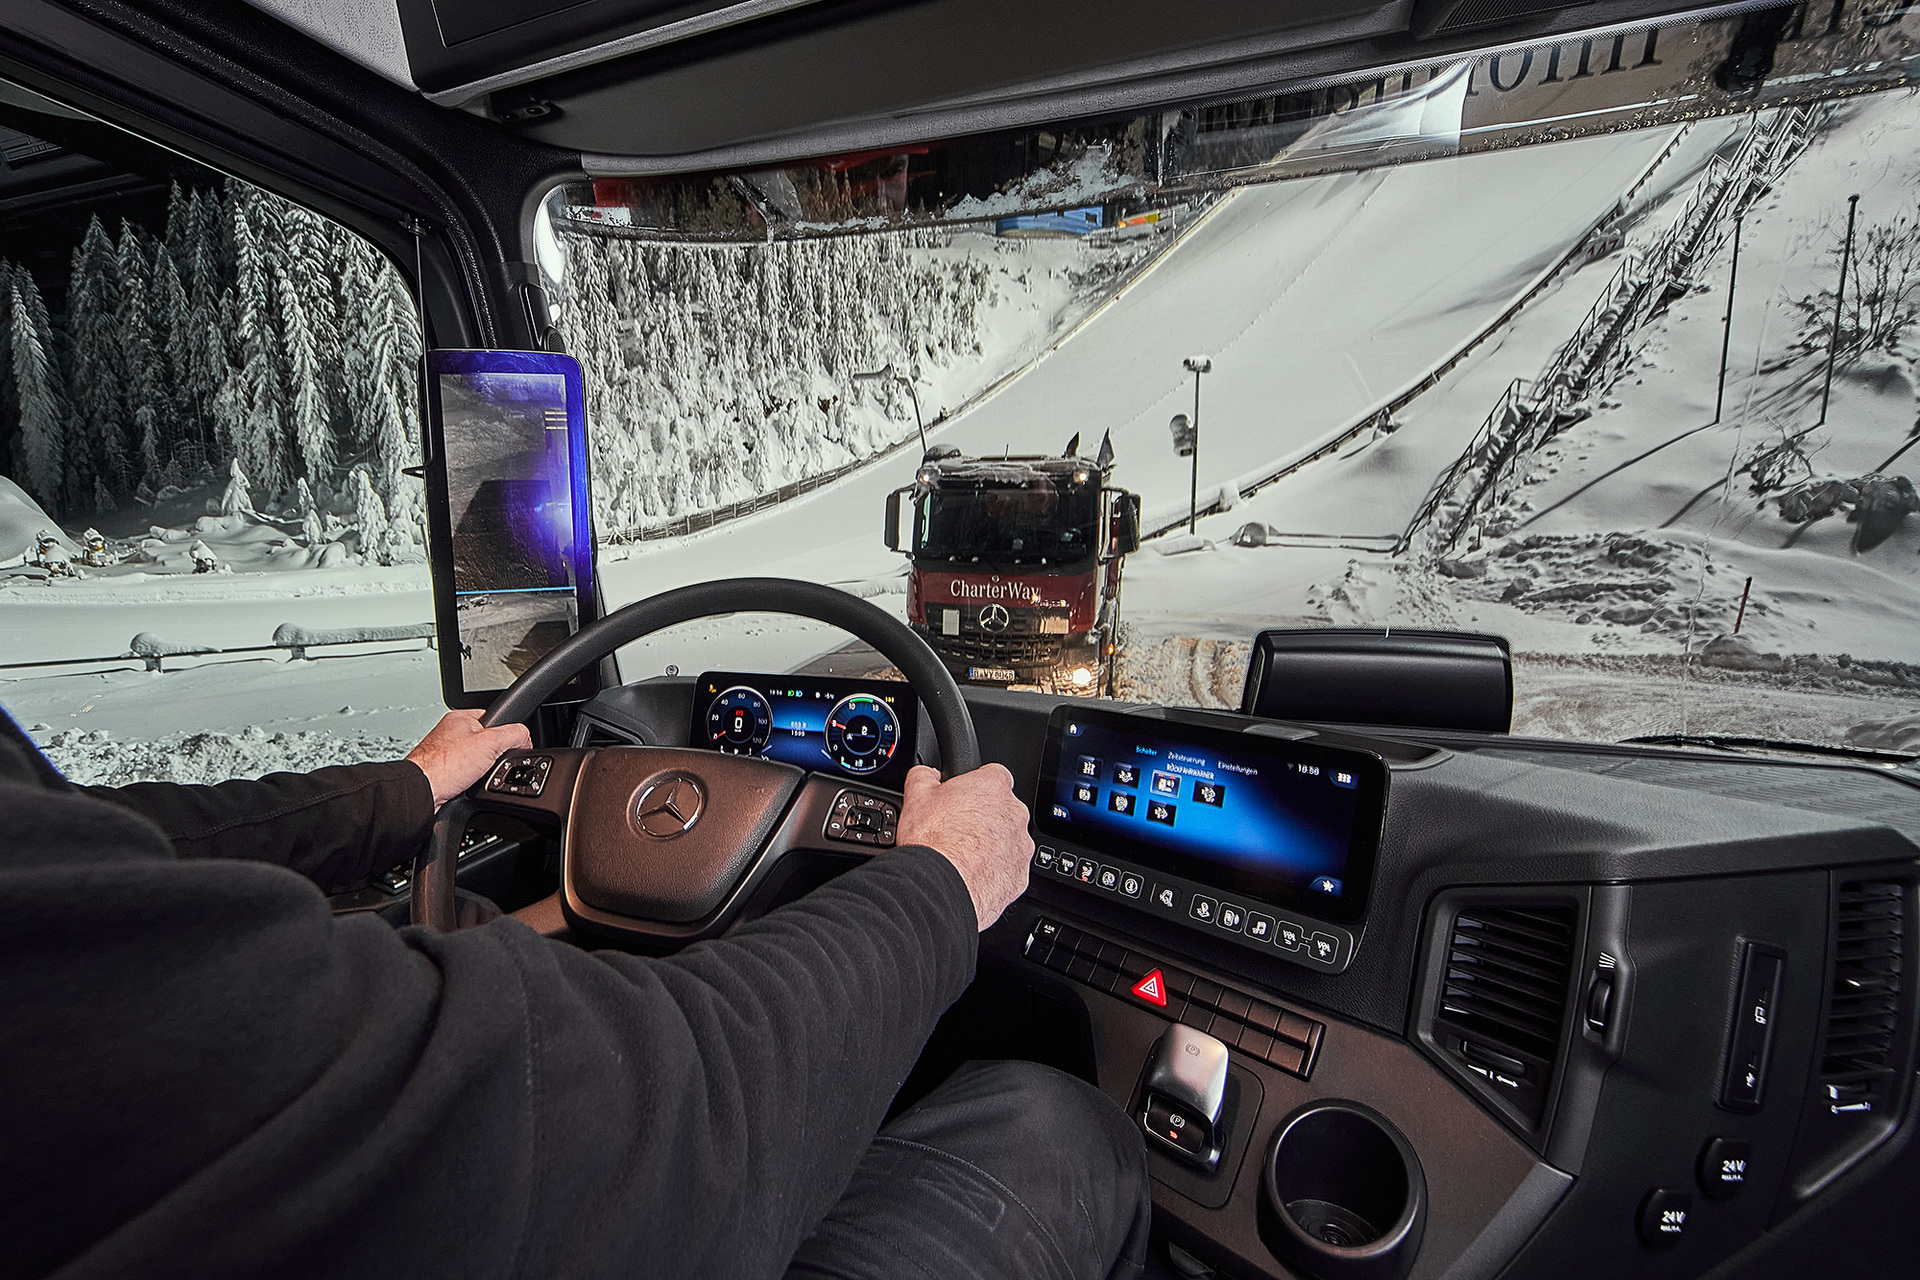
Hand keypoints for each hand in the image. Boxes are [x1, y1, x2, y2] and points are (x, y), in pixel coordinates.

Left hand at [405, 710, 531, 808]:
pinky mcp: (443, 771)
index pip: (495, 720)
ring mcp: (445, 752)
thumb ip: (514, 734)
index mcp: (460, 717)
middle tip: (489, 765)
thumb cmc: (444, 765)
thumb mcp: (491, 743)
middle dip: (493, 756)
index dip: (506, 734)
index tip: (508, 747)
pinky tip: (467, 784)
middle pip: (487, 742)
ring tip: (475, 777)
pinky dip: (470, 781)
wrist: (422, 791)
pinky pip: (467, 774)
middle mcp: (450, 732)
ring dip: (480, 771)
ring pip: (477, 761)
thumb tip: (526, 738)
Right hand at [897, 763, 1032, 930]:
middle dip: (984, 818)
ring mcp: (1020, 846)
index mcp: (993, 788)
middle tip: (958, 830)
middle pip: (1002, 810)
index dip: (976, 786)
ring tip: (963, 856)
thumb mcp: (916, 797)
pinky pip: (1009, 869)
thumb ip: (924, 776)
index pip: (994, 775)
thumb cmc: (932, 843)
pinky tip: (971, 874)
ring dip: (992, 845)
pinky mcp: (1019, 875)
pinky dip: (995, 871)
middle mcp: (1014, 814)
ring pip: (1009, 840)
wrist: (939, 887)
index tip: (964, 798)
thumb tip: (927, 774)